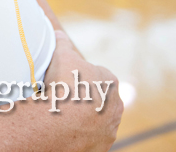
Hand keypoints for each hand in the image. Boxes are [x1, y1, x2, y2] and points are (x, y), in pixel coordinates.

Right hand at [44, 31, 123, 151]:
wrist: (59, 122)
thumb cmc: (63, 85)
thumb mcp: (60, 55)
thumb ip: (63, 43)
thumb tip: (59, 34)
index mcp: (110, 82)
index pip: (96, 75)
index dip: (79, 77)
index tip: (65, 81)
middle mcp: (116, 106)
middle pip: (98, 99)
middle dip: (84, 98)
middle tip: (62, 98)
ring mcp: (109, 129)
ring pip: (96, 121)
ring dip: (83, 119)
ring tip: (61, 116)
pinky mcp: (101, 148)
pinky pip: (90, 139)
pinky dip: (79, 136)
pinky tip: (64, 131)